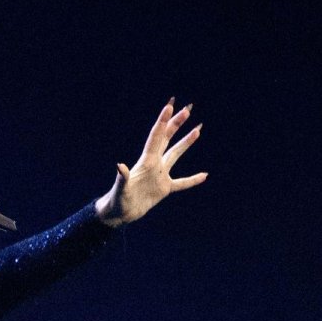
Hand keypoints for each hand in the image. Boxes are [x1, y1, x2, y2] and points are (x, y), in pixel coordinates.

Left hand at [95, 98, 208, 226]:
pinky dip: (192, 180)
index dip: (163, 122)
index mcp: (145, 162)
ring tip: (198, 129)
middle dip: (177, 124)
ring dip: (186, 142)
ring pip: (175, 154)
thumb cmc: (117, 201)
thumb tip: (120, 166)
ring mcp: (160, 175)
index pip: (156, 137)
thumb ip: (122, 178)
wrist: (119, 213)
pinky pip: (181, 183)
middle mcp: (154, 164)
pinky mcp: (164, 188)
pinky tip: (204, 175)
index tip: (170, 106)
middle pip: (167, 139)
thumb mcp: (121, 190)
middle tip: (187, 109)